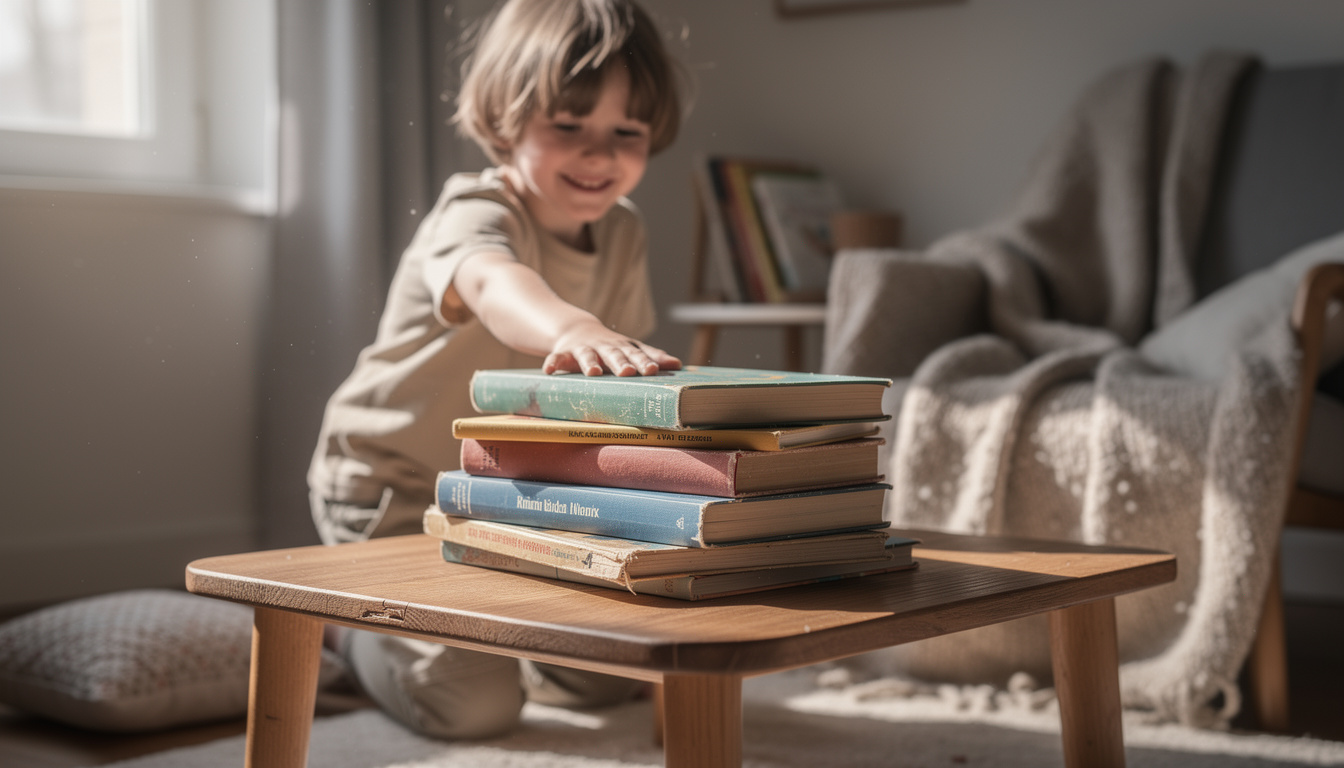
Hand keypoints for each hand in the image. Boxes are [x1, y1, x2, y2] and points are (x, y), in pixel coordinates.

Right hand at [543, 320, 681, 375]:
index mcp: (623, 348)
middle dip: (621, 363)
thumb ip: (651, 356)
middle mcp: (604, 347)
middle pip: (615, 355)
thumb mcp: (630, 348)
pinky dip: (553, 363)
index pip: (637, 354)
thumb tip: (679, 365)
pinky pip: (556, 358)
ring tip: (594, 372)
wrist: (576, 329)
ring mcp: (584, 349)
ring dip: (590, 363)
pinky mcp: (564, 353)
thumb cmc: (610, 346)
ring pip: (587, 356)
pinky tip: (549, 371)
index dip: (645, 361)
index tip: (655, 370)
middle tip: (629, 372)